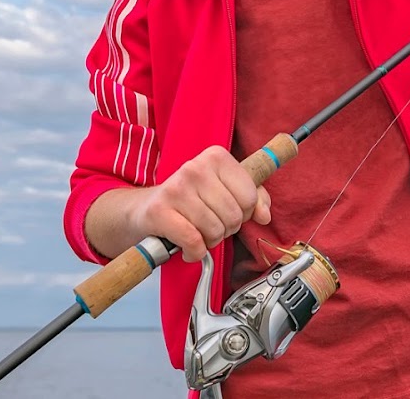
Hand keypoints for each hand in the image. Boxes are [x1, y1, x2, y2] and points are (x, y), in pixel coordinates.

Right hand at [131, 146, 271, 262]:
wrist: (146, 208)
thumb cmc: (190, 199)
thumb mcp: (225, 189)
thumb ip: (254, 197)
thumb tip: (264, 215)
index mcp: (216, 157)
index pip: (250, 196)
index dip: (244, 213)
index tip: (228, 211)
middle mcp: (196, 168)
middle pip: (234, 216)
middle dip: (226, 229)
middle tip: (210, 224)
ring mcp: (176, 188)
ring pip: (215, 230)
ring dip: (209, 242)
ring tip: (197, 233)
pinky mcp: (160, 211)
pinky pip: (194, 242)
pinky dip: (194, 252)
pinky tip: (188, 247)